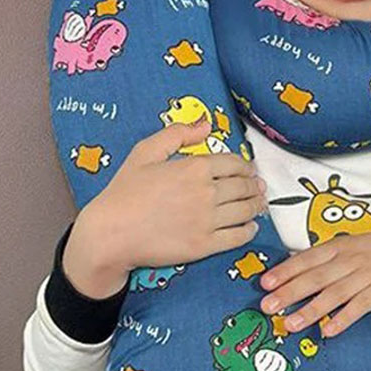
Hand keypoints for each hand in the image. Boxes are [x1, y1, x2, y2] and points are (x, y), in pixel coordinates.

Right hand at [64, 119, 266, 297]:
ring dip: (256, 206)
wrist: (111, 233)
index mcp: (195, 168)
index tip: (248, 170)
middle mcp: (207, 193)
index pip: (234, 164)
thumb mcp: (145, 152)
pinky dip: (248, 231)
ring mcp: (208, 221)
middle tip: (258, 187)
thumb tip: (205, 125)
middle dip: (254, 186)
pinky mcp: (205, 245)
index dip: (245, 166)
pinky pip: (238, 237)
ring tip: (259, 204)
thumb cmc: (124, 191)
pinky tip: (250, 227)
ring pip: (245, 211)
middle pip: (244, 187)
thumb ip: (177, 134)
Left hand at [258, 225, 370, 337]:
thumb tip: (296, 270)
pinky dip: (344, 318)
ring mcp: (368, 275)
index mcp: (341, 246)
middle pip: (316, 277)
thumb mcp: (354, 244)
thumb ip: (328, 257)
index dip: (285, 271)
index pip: (307, 258)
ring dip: (311, 310)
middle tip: (267, 306)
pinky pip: (360, 306)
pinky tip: (329, 331)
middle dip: (289, 292)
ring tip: (291, 324)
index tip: (264, 283)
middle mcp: (351, 259)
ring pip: (335, 294)